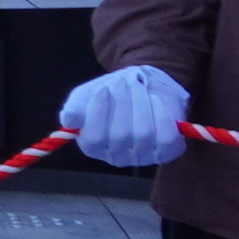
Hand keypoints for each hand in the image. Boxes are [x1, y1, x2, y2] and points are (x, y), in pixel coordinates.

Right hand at [58, 64, 189, 170]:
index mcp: (93, 146)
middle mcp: (117, 157)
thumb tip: (70, 120)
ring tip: (139, 86)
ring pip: (143, 134)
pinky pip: (166, 137)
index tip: (103, 88)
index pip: (94, 139)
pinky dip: (161, 115)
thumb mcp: (85, 95)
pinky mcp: (168, 151)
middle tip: (124, 81)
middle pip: (120, 136)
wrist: (143, 85)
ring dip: (141, 103)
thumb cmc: (111, 93)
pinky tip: (155, 100)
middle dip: (123, 102)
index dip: (98, 113)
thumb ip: (74, 107)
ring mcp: (144, 157)